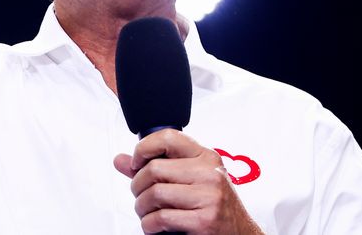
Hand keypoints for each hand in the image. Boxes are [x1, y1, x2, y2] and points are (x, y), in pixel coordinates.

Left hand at [113, 129, 263, 234]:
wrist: (240, 234)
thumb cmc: (212, 206)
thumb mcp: (190, 180)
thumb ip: (155, 168)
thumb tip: (120, 160)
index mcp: (207, 157)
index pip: (168, 137)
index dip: (144, 148)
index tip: (136, 163)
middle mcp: (210, 173)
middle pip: (154, 169)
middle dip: (137, 186)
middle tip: (140, 195)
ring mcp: (209, 197)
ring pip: (155, 194)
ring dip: (142, 207)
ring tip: (146, 212)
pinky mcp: (204, 221)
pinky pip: (161, 218)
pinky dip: (148, 224)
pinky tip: (153, 225)